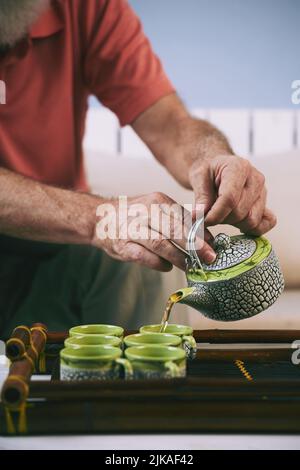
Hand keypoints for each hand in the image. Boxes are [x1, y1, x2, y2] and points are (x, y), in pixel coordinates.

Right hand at [93, 192, 215, 271]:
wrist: (101, 218)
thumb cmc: (135, 216)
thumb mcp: (157, 209)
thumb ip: (179, 220)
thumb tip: (206, 236)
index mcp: (157, 201)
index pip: (184, 217)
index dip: (201, 233)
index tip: (213, 245)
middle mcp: (145, 212)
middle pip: (174, 229)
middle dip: (195, 246)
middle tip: (209, 258)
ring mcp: (132, 229)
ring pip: (160, 243)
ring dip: (179, 257)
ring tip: (191, 266)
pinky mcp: (122, 245)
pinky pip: (143, 256)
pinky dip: (158, 263)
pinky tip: (167, 267)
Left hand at [189, 154, 276, 234]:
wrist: (218, 168)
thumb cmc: (209, 171)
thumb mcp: (198, 178)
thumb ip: (201, 197)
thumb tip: (199, 216)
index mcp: (239, 167)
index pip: (230, 198)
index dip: (216, 214)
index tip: (203, 220)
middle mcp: (255, 179)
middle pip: (240, 212)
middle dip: (221, 219)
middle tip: (210, 216)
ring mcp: (263, 192)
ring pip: (251, 220)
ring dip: (234, 224)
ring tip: (222, 215)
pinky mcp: (266, 204)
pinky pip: (267, 223)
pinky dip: (252, 229)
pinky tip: (238, 224)